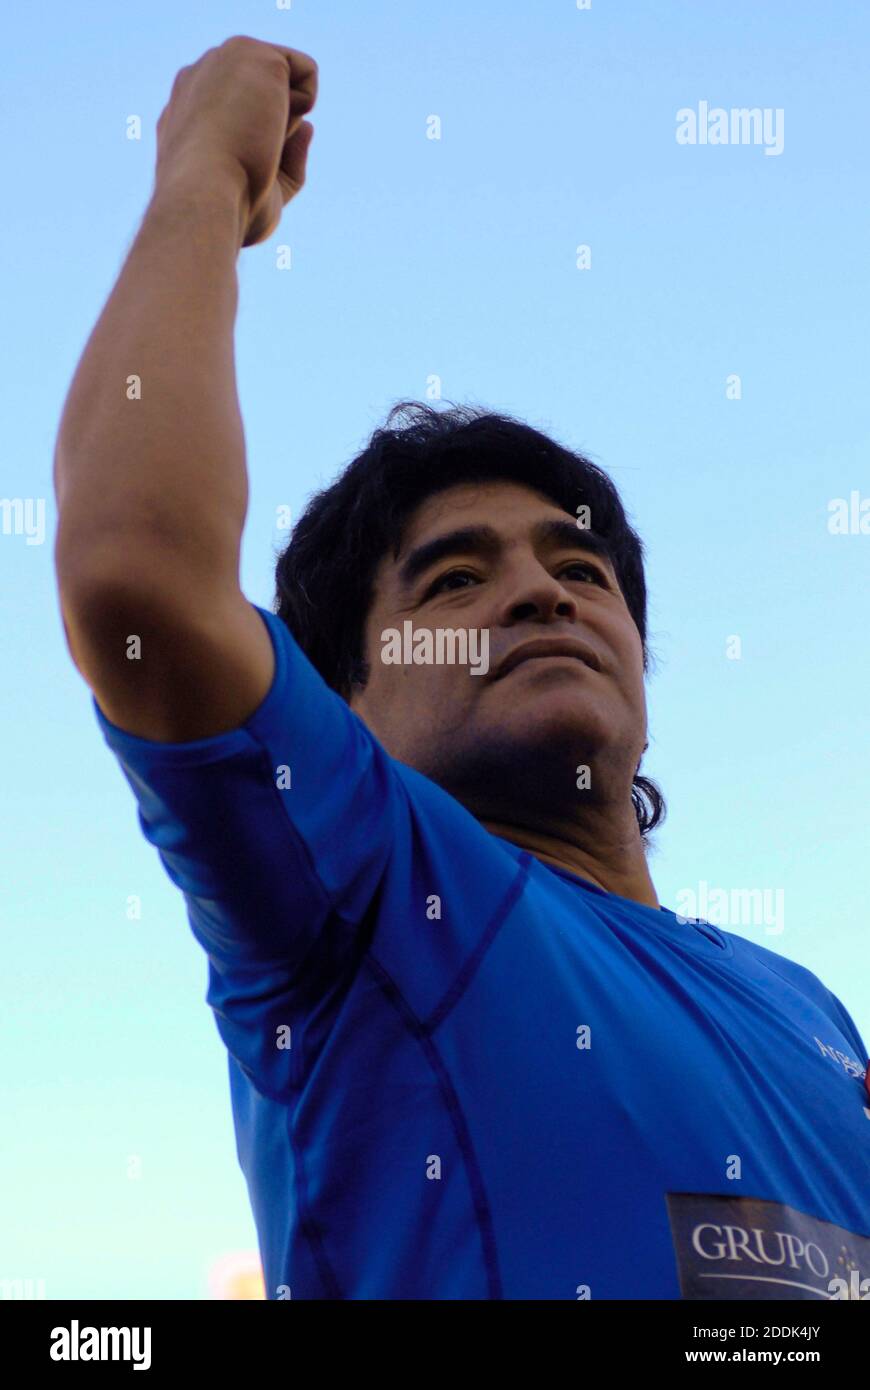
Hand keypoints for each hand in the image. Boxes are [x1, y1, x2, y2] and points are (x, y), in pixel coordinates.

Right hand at [155, 35, 317, 246]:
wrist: (205, 197)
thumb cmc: (228, 207)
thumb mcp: (263, 190)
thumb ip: (287, 160)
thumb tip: (309, 126)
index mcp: (187, 108)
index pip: (241, 111)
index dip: (255, 143)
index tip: (232, 171)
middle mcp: (200, 76)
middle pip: (265, 98)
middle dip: (271, 132)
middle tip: (244, 159)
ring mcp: (222, 59)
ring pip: (285, 85)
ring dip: (284, 122)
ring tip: (255, 140)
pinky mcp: (251, 51)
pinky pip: (307, 71)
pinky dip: (305, 103)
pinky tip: (273, 121)